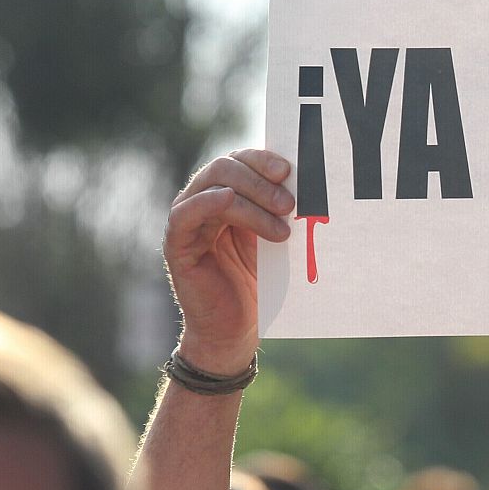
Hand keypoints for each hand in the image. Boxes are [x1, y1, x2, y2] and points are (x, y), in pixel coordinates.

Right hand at [163, 149, 292, 374]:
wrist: (236, 330)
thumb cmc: (260, 284)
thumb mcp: (275, 239)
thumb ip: (282, 210)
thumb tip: (311, 183)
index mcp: (229, 195)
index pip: (241, 160)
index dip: (263, 159)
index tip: (290, 171)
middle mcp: (204, 202)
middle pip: (226, 167)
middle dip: (261, 182)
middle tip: (290, 204)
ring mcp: (188, 221)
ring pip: (214, 186)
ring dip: (250, 199)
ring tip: (281, 225)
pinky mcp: (177, 244)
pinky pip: (186, 213)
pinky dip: (210, 203)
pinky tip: (232, 204)